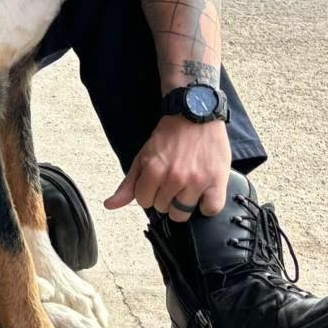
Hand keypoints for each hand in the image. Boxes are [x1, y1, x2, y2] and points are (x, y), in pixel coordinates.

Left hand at [104, 116, 231, 221]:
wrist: (197, 114)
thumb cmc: (169, 135)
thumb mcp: (143, 156)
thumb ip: (128, 184)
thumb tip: (110, 205)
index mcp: (154, 170)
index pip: (144, 202)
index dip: (149, 193)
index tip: (156, 183)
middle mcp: (174, 177)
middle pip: (163, 208)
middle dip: (165, 198)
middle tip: (173, 181)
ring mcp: (197, 181)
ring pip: (182, 213)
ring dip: (183, 203)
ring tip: (187, 188)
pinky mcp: (217, 181)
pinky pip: (210, 209)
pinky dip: (207, 205)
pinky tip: (203, 194)